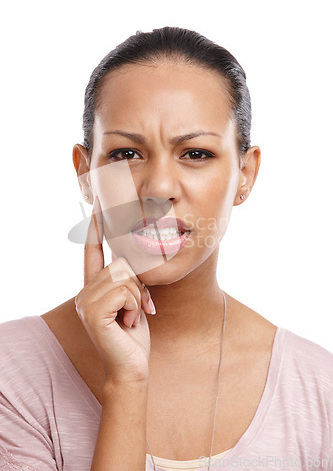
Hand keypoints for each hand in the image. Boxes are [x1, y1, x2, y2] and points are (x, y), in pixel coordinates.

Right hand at [75, 196, 155, 384]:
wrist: (131, 367)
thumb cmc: (134, 334)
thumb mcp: (133, 300)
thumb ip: (128, 280)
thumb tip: (134, 257)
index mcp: (93, 288)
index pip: (92, 251)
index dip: (95, 227)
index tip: (98, 204)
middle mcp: (84, 292)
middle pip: (120, 263)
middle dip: (139, 284)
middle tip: (141, 308)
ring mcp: (85, 302)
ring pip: (124, 276)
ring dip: (138, 297)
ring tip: (134, 316)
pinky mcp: (92, 312)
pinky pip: (125, 290)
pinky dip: (135, 305)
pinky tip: (130, 321)